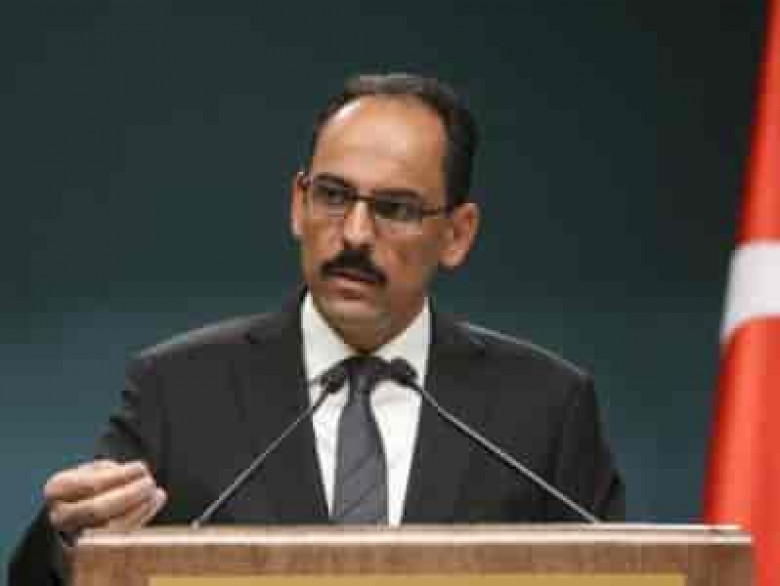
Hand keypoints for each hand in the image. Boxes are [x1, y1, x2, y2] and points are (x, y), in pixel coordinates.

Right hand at [44, 460, 166, 536]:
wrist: (75, 510)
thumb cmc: (89, 484)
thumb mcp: (95, 470)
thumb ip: (114, 472)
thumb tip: (139, 474)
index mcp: (57, 489)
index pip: (90, 484)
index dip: (120, 476)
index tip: (142, 468)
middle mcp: (60, 516)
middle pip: (97, 509)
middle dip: (129, 495)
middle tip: (150, 483)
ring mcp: (74, 535)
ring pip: (109, 528)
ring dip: (139, 509)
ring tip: (156, 493)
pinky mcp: (91, 549)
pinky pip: (119, 538)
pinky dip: (141, 519)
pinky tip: (154, 503)